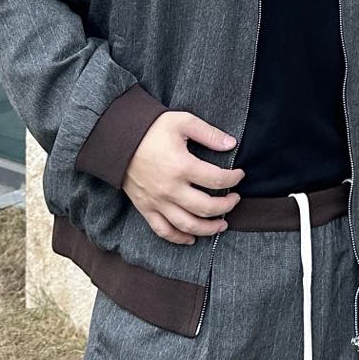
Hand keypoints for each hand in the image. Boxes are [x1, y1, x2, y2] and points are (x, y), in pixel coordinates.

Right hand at [123, 110, 244, 244]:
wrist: (118, 139)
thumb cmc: (152, 128)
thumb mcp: (183, 121)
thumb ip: (209, 133)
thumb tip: (232, 144)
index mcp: (182, 166)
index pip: (217, 180)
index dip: (234, 178)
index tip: (240, 175)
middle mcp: (171, 189)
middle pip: (206, 208)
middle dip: (226, 206)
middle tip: (235, 200)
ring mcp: (157, 201)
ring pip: (187, 225)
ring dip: (208, 229)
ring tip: (222, 224)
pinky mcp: (145, 208)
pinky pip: (163, 230)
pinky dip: (179, 238)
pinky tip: (192, 238)